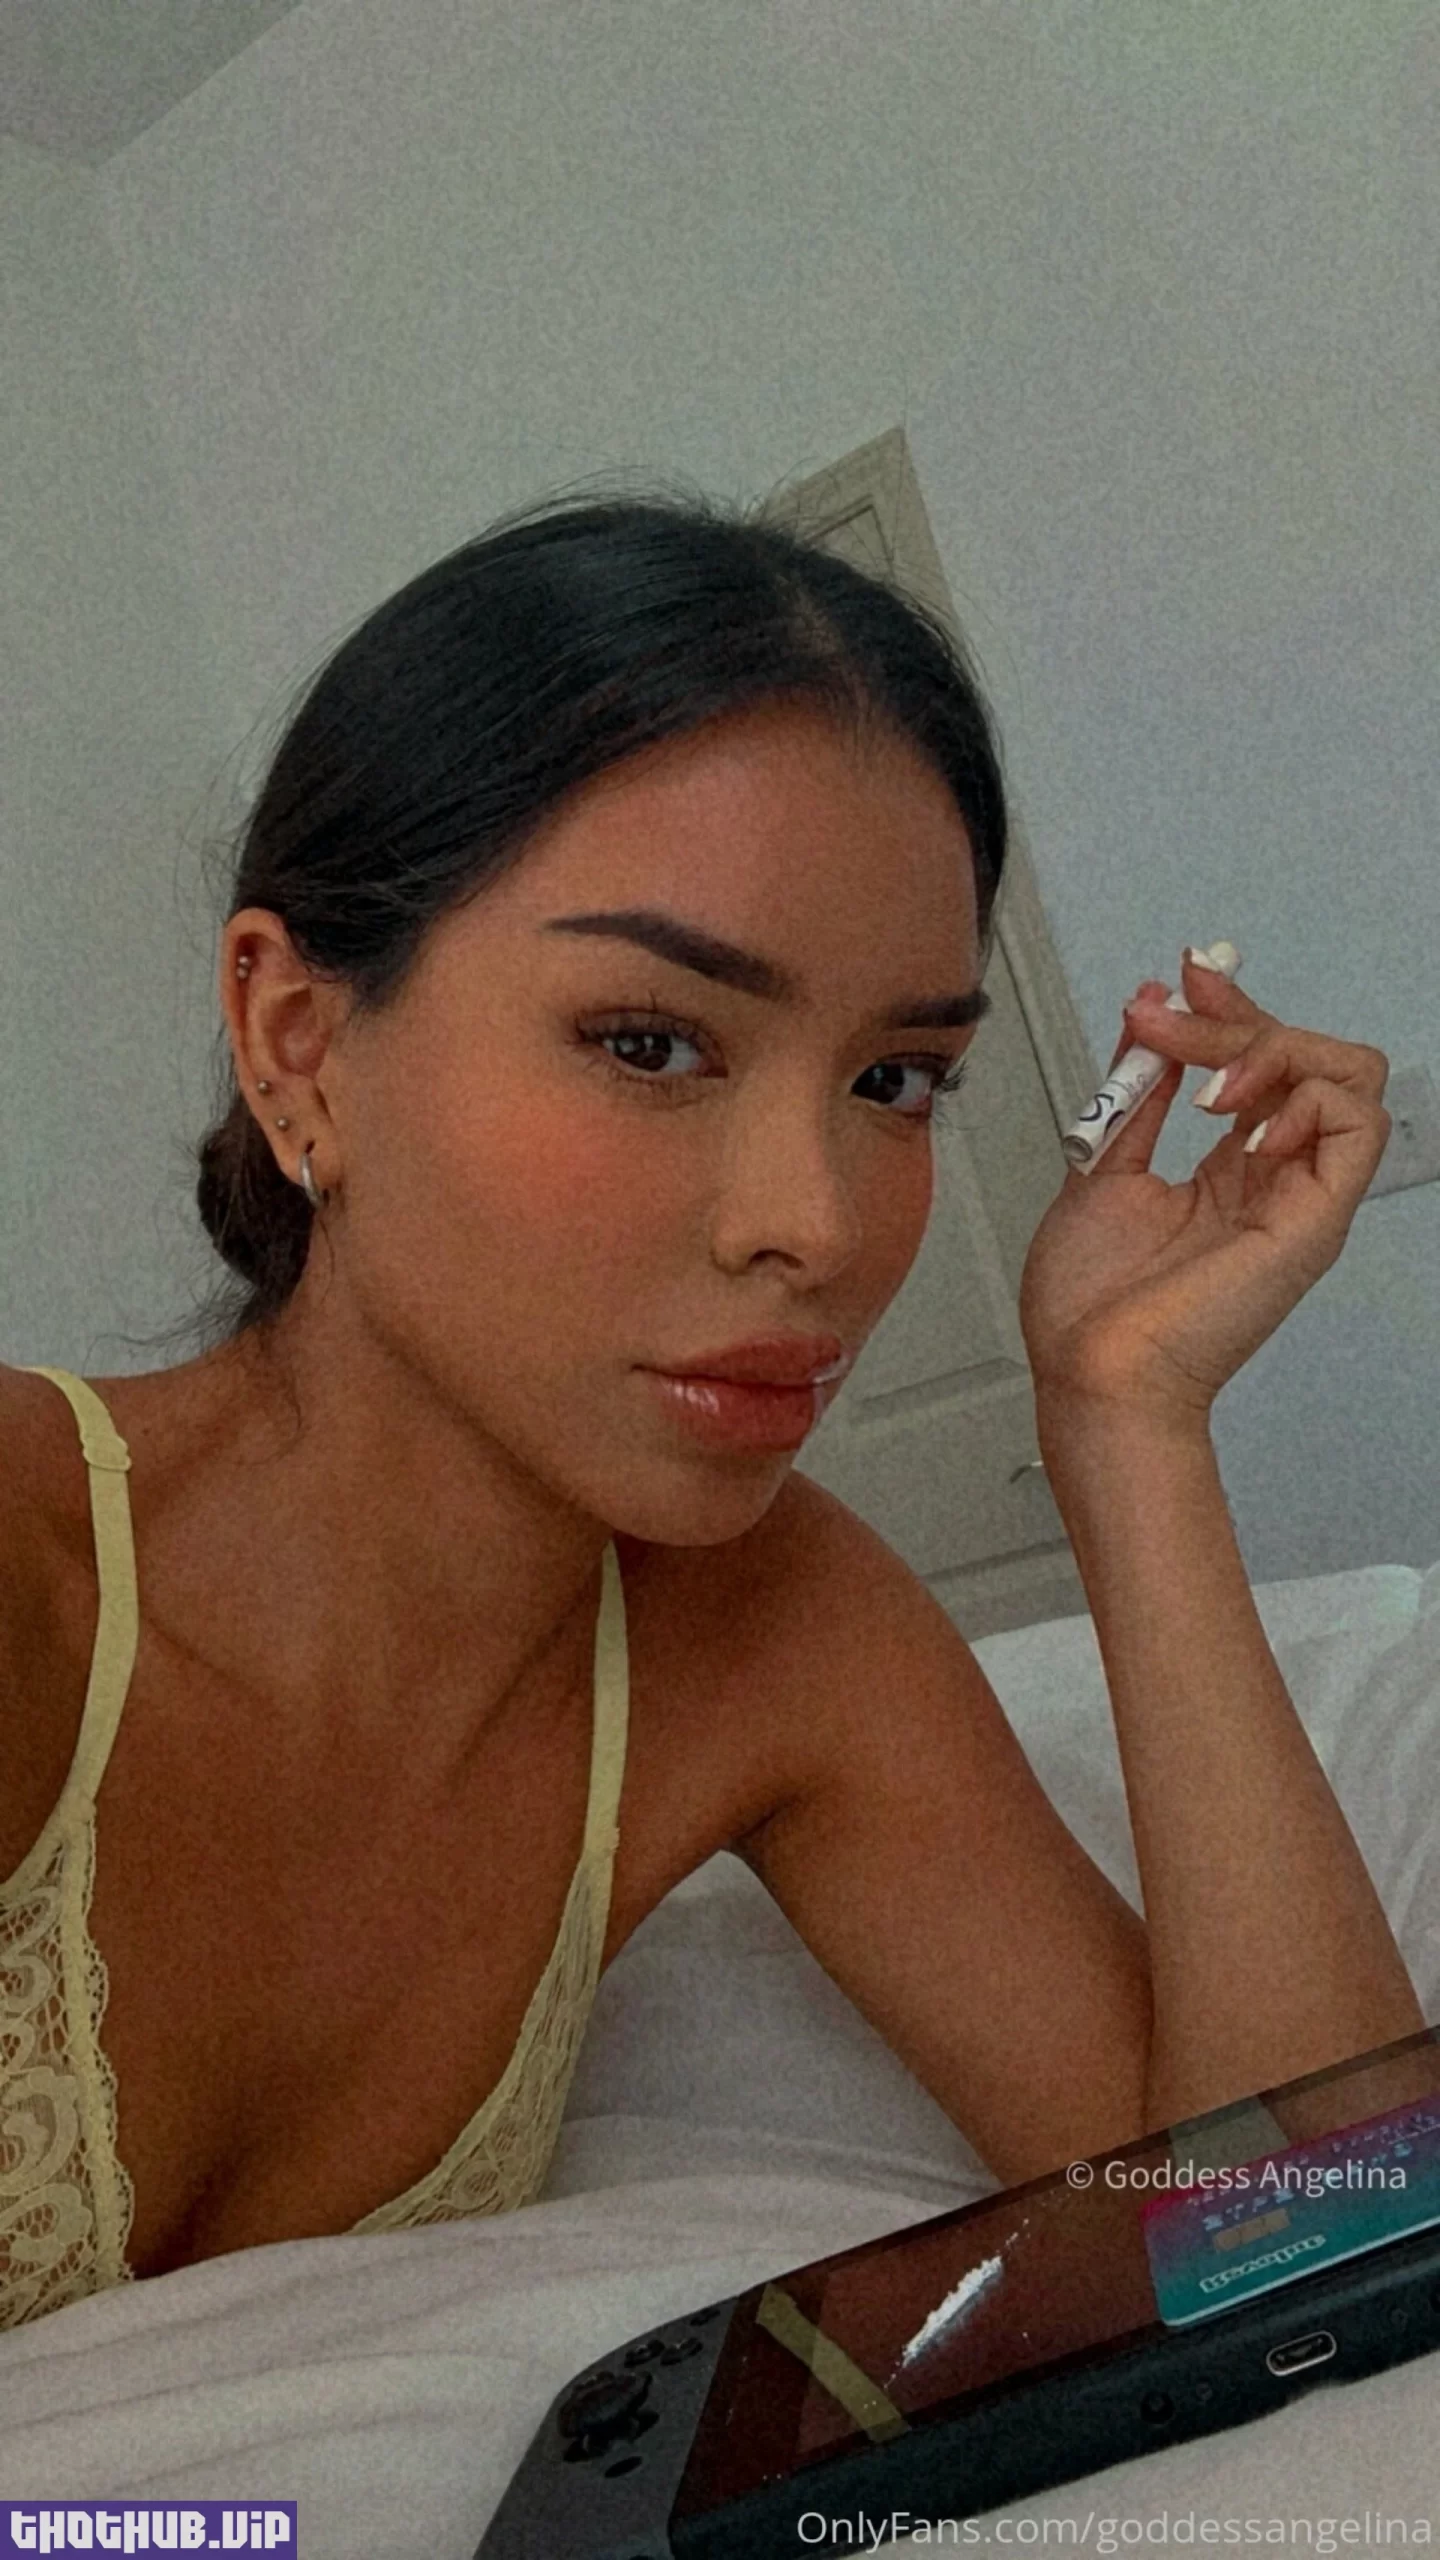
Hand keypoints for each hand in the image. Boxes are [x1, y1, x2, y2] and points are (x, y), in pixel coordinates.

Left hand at [1018, 950, 1391, 1424]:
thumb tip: (1148, 1018)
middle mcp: (1273, 1178)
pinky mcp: (1312, 1221)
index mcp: (1230, 1170)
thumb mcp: (1100, 1166)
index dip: (1229, 1012)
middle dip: (1239, 1020)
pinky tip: (1241, 1122)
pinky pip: (1357, 1126)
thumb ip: (1135, 1094)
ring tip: (1206, 1086)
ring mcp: (1298, 1199)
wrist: (1089, 1375)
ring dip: (1276, 1051)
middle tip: (1173, 1022)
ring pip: (1351, 1077)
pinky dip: (1306, 1097)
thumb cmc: (1089, 1308)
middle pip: (1311, 1056)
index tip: (1180, 978)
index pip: (1265, 1062)